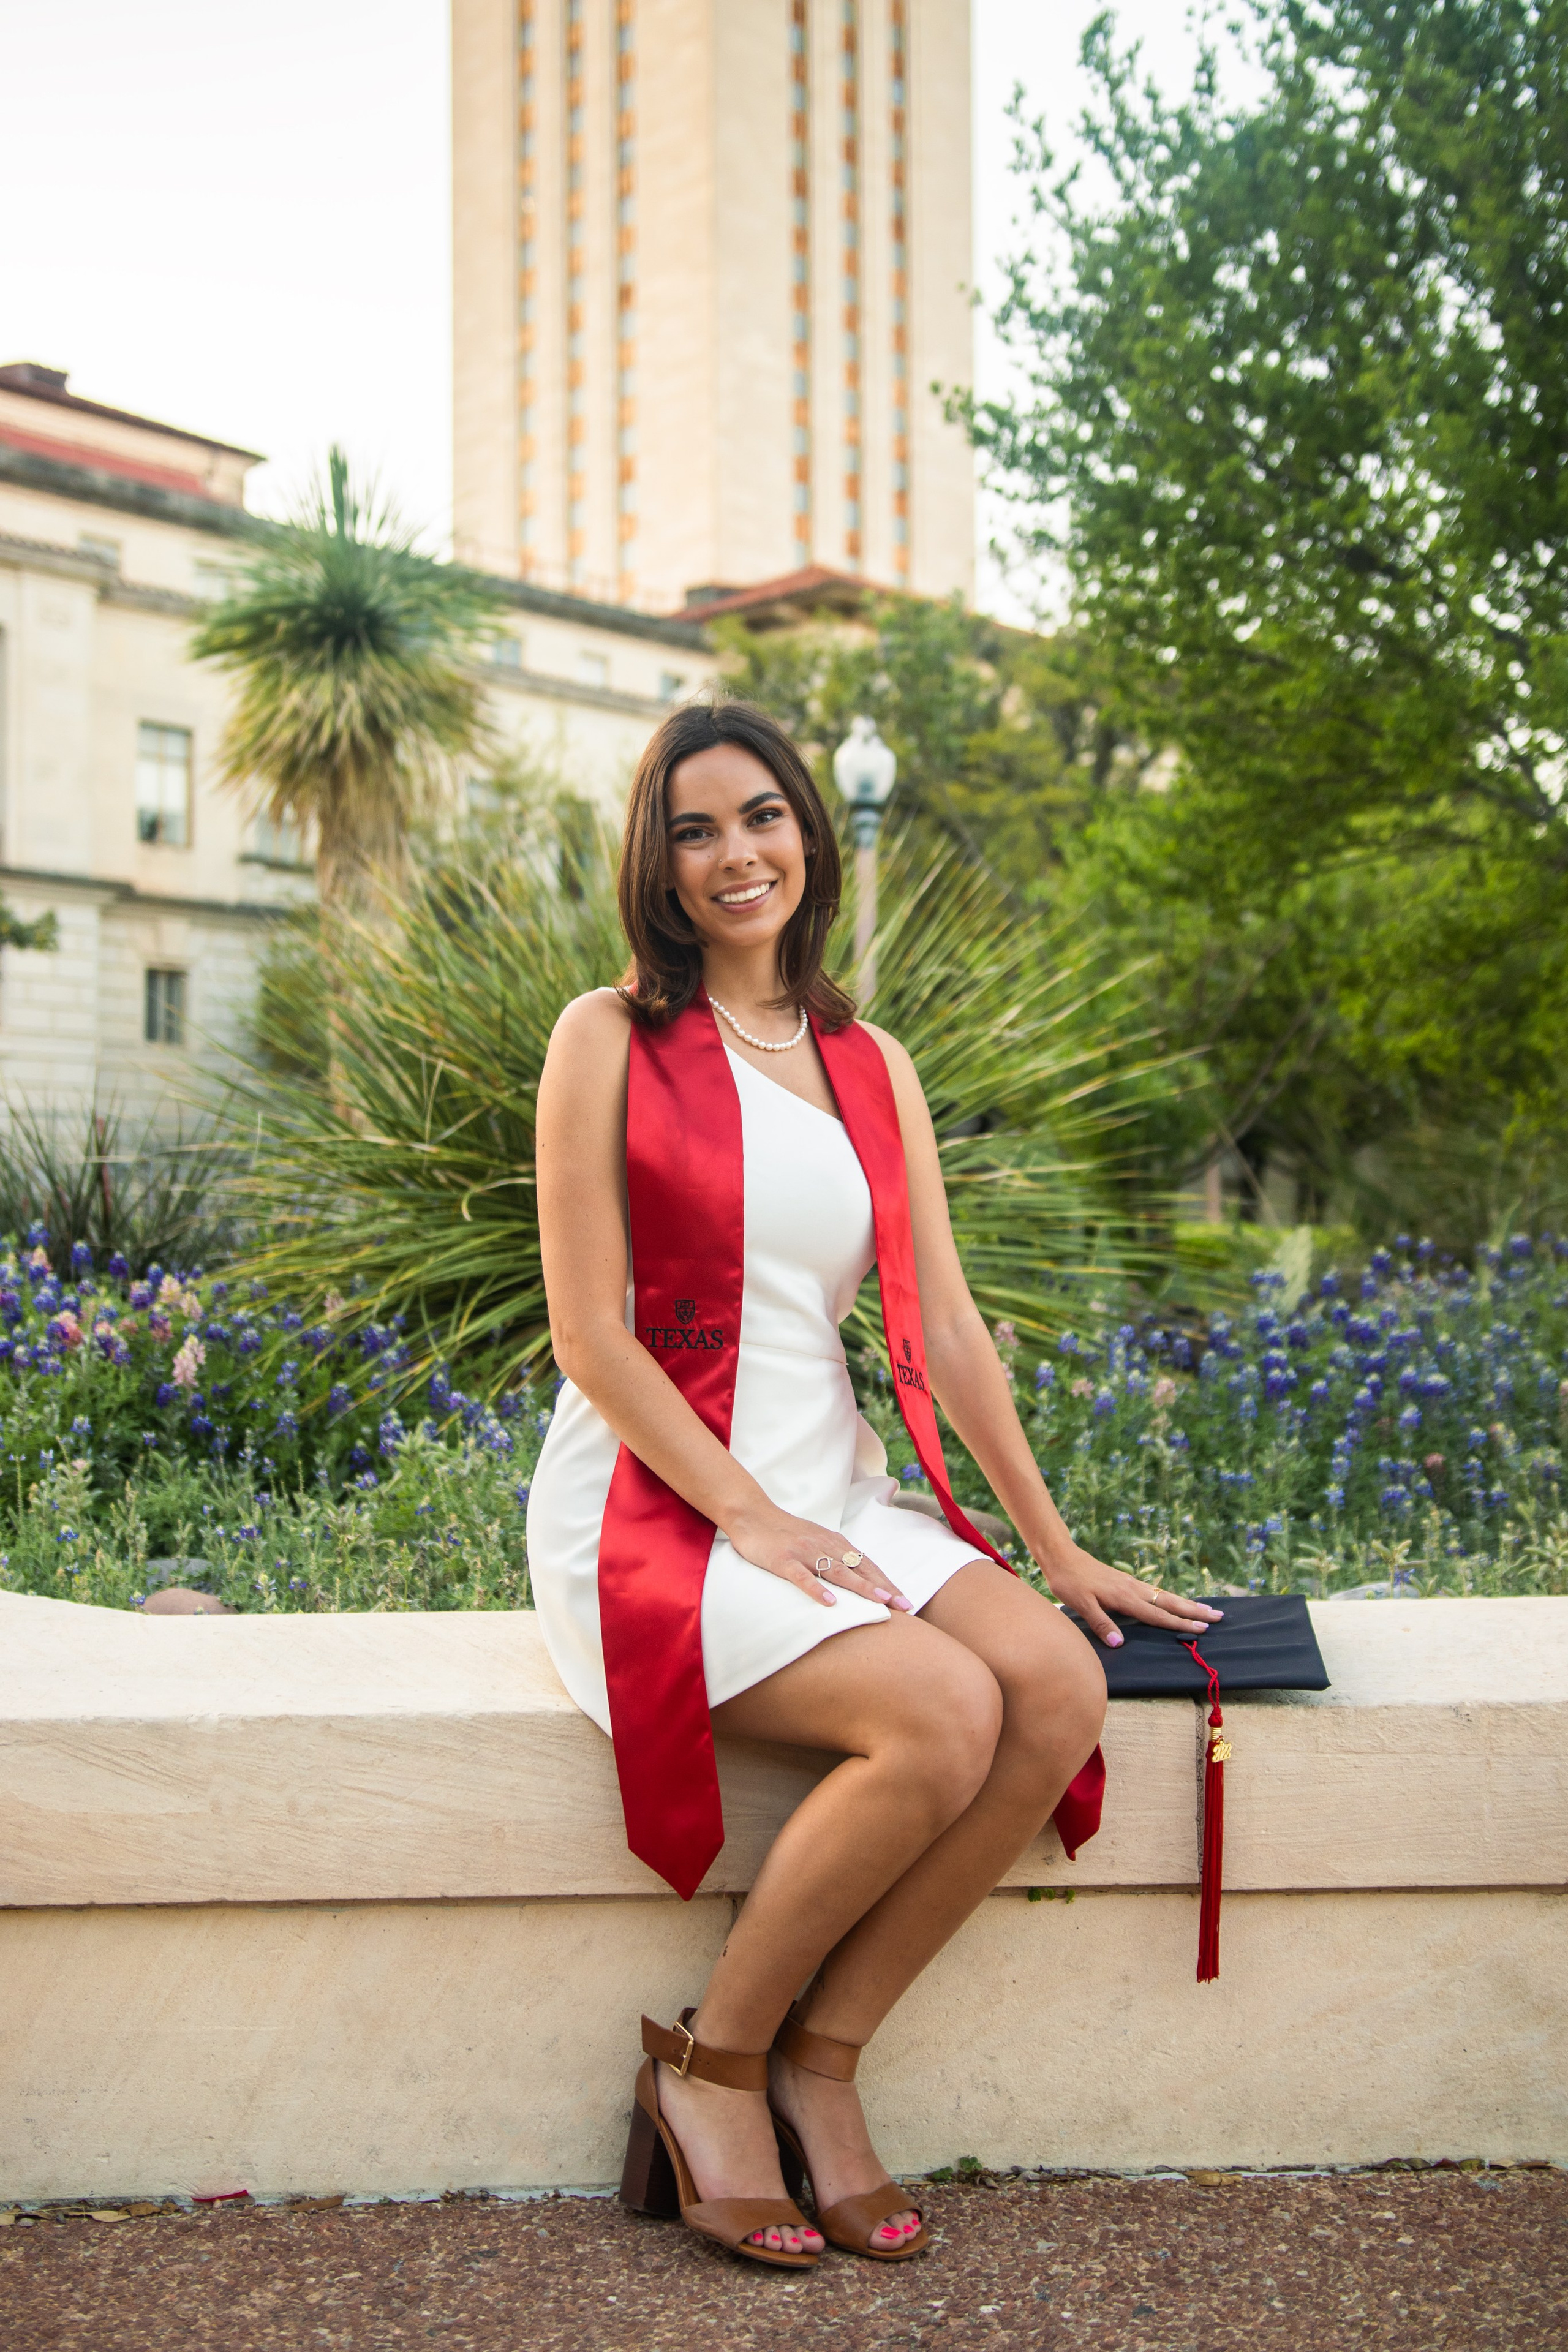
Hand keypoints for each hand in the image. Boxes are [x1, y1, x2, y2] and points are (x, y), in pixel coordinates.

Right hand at [725, 1503, 913, 1613]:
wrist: (751, 1513)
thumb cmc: (784, 1532)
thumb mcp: (815, 1542)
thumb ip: (835, 1557)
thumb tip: (858, 1578)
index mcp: (834, 1543)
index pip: (867, 1564)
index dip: (887, 1583)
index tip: (905, 1601)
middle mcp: (824, 1545)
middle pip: (859, 1568)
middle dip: (883, 1588)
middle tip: (905, 1606)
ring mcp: (804, 1552)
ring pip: (837, 1571)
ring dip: (861, 1587)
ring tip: (880, 1603)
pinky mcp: (783, 1559)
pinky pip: (801, 1576)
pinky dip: (816, 1589)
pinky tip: (829, 1602)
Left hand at [1035, 1538, 1222, 1647]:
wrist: (1061, 1555)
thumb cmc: (1069, 1581)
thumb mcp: (1080, 1604)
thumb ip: (1100, 1623)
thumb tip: (1119, 1643)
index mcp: (1124, 1597)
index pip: (1158, 1616)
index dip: (1180, 1624)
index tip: (1202, 1630)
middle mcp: (1133, 1589)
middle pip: (1170, 1603)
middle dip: (1195, 1611)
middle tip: (1219, 1617)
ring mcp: (1131, 1583)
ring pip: (1165, 1596)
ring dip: (1187, 1604)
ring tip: (1207, 1609)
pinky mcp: (1125, 1581)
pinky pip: (1155, 1592)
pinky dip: (1171, 1598)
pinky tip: (1174, 1601)